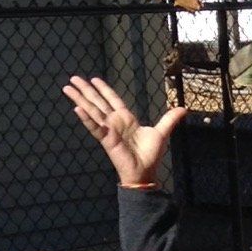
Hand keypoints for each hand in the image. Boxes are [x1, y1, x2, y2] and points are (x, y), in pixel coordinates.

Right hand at [64, 77, 185, 186]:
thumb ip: (170, 119)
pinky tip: (77, 109)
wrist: (145, 172)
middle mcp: (115, 122)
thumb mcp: (162, 133)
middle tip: (73, 78)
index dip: (103, 89)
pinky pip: (94, 127)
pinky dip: (86, 119)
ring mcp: (109, 130)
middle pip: (97, 101)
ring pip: (92, 110)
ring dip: (79, 99)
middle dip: (85, 90)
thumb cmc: (150, 155)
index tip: (94, 79)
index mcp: (126, 119)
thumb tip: (184, 108)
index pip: (112, 99)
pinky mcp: (106, 139)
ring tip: (67, 88)